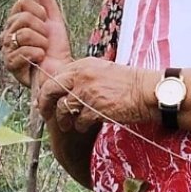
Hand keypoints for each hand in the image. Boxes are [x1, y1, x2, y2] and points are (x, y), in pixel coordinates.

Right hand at [0, 0, 71, 86]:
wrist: (62, 71)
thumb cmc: (56, 48)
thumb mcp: (53, 17)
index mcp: (15, 22)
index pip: (22, 2)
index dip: (39, 11)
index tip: (45, 21)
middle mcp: (7, 34)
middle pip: (24, 18)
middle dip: (42, 30)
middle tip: (45, 40)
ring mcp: (6, 50)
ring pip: (24, 34)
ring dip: (41, 43)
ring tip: (43, 51)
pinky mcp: (10, 65)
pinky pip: (25, 51)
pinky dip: (38, 55)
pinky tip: (39, 60)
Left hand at [38, 59, 158, 134]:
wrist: (146, 91)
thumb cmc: (128, 83)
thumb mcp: (102, 71)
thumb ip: (82, 76)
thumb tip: (64, 89)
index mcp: (83, 65)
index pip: (55, 76)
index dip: (46, 90)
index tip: (43, 100)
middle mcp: (82, 76)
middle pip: (51, 89)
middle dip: (44, 103)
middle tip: (44, 113)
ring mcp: (87, 92)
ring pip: (63, 108)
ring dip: (64, 119)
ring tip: (68, 125)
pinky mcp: (95, 108)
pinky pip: (79, 121)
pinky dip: (80, 126)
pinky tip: (85, 126)